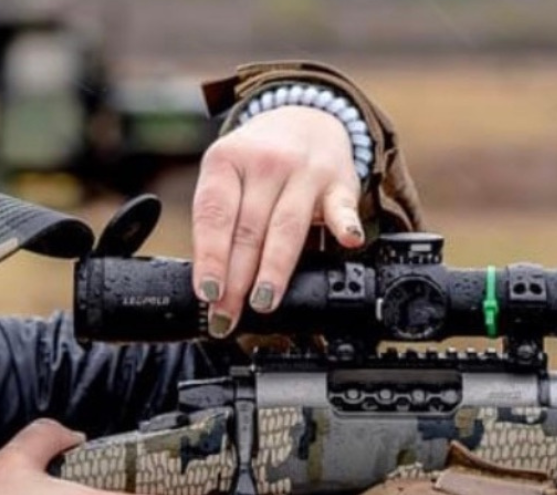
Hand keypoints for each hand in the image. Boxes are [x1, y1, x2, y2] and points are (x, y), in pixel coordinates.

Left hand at [192, 105, 362, 335]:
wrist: (307, 119)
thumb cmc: (259, 164)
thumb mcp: (228, 179)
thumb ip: (220, 225)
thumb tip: (213, 288)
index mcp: (226, 161)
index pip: (214, 216)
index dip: (210, 258)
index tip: (208, 292)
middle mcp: (265, 162)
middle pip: (248, 230)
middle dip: (236, 280)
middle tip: (228, 314)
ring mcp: (304, 171)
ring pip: (286, 227)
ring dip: (274, 270)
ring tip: (263, 302)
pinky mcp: (339, 182)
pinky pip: (342, 207)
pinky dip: (345, 224)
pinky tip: (348, 241)